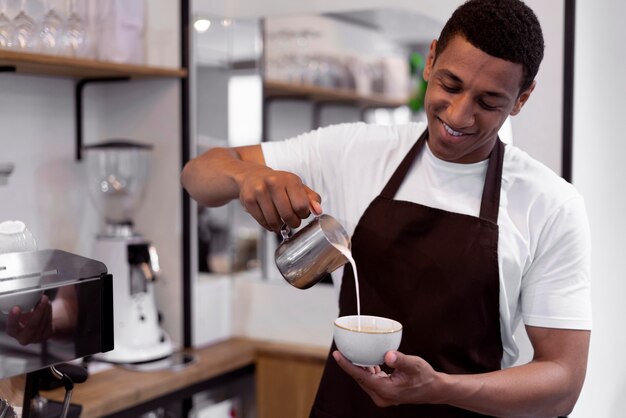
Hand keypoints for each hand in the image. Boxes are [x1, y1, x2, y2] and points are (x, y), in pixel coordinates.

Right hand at [6, 295, 53, 344]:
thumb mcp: (19, 313)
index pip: (12, 328)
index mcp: (13, 332)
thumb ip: (20, 307)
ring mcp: (37, 338)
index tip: (16, 307)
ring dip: (45, 308)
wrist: (37, 326)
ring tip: (44, 298)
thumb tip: (24, 294)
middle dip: (38, 311)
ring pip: (42, 322)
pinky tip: (47, 303)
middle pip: (32, 326)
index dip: (13, 318)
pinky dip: (49, 311)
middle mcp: (24, 338)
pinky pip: (49, 322)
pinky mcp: (47, 335)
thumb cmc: (25, 318)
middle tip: (42, 299)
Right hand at [237, 165, 321, 231]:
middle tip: (292, 222)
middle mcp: (273, 182)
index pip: (301, 205)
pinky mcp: (248, 200)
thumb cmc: (279, 183)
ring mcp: (259, 191)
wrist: (253, 176)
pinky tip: (271, 222)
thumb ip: (311, 198)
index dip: (303, 214)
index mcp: (289, 179)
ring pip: (274, 220)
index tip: (301, 213)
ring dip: (280, 227)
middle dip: (293, 223)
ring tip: (281, 222)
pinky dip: (269, 226)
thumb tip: (318, 211)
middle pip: (288, 215)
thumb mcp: (297, 186)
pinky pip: (262, 222)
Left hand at [332, 350, 447, 406]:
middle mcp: (381, 396)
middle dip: (350, 364)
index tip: (336, 355)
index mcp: (386, 391)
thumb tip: (388, 355)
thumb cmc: (425, 377)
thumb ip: (400, 360)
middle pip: (360, 378)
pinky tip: (367, 359)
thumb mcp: (414, 365)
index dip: (347, 365)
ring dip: (359, 366)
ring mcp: (382, 395)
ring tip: (352, 352)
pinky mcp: (385, 392)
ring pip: (364, 379)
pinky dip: (368, 369)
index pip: (360, 377)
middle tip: (342, 349)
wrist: (435, 389)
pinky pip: (371, 379)